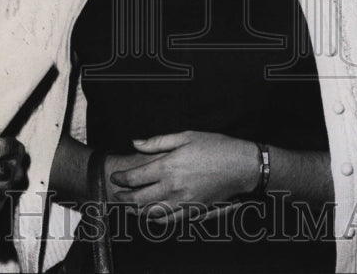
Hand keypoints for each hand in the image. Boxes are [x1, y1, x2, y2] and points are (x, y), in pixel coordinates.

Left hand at [109, 131, 255, 221]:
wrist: (241, 166)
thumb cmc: (215, 147)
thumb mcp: (186, 136)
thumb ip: (158, 141)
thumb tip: (135, 142)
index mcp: (169, 167)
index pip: (135, 178)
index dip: (121, 179)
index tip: (115, 178)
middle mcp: (173, 187)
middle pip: (139, 199)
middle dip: (124, 198)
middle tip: (116, 194)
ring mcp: (182, 202)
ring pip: (151, 212)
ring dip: (136, 210)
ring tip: (129, 205)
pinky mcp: (192, 210)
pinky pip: (168, 220)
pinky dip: (155, 219)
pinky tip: (150, 214)